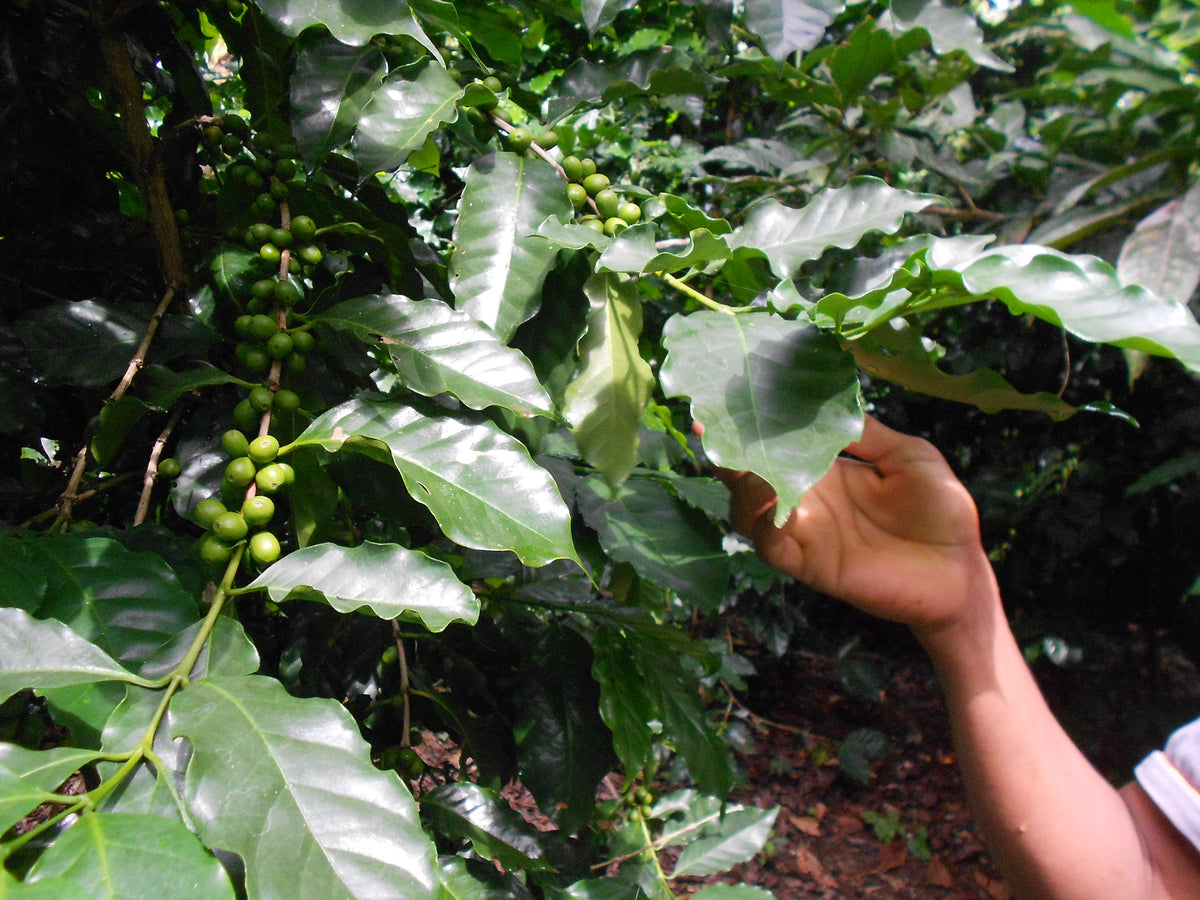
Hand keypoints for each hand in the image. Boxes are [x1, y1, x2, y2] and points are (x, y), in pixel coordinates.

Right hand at [716, 416, 995, 634]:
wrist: (960, 569)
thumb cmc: (941, 510)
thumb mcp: (908, 456)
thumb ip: (866, 434)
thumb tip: (827, 402)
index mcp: (826, 467)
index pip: (776, 442)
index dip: (750, 423)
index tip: (726, 397)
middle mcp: (806, 497)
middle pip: (747, 475)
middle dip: (726, 451)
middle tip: (710, 427)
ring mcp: (805, 531)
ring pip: (747, 510)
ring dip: (740, 488)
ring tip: (745, 466)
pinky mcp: (811, 564)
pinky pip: (771, 547)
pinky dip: (763, 527)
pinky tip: (773, 506)